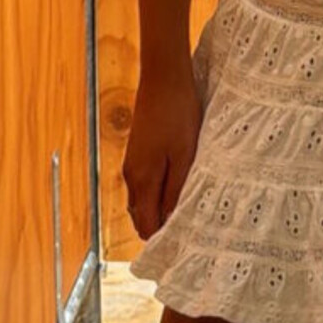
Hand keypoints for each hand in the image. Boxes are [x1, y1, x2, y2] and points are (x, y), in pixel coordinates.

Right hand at [123, 70, 204, 239]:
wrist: (163, 77)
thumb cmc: (178, 114)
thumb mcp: (185, 155)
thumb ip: (176, 190)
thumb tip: (171, 222)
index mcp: (141, 180)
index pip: (146, 226)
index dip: (162, 239)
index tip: (185, 244)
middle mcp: (131, 175)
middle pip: (141, 216)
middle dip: (161, 227)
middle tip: (190, 230)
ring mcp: (132, 163)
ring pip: (143, 200)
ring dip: (160, 209)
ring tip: (188, 211)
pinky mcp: (138, 151)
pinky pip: (145, 183)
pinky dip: (158, 192)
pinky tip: (178, 187)